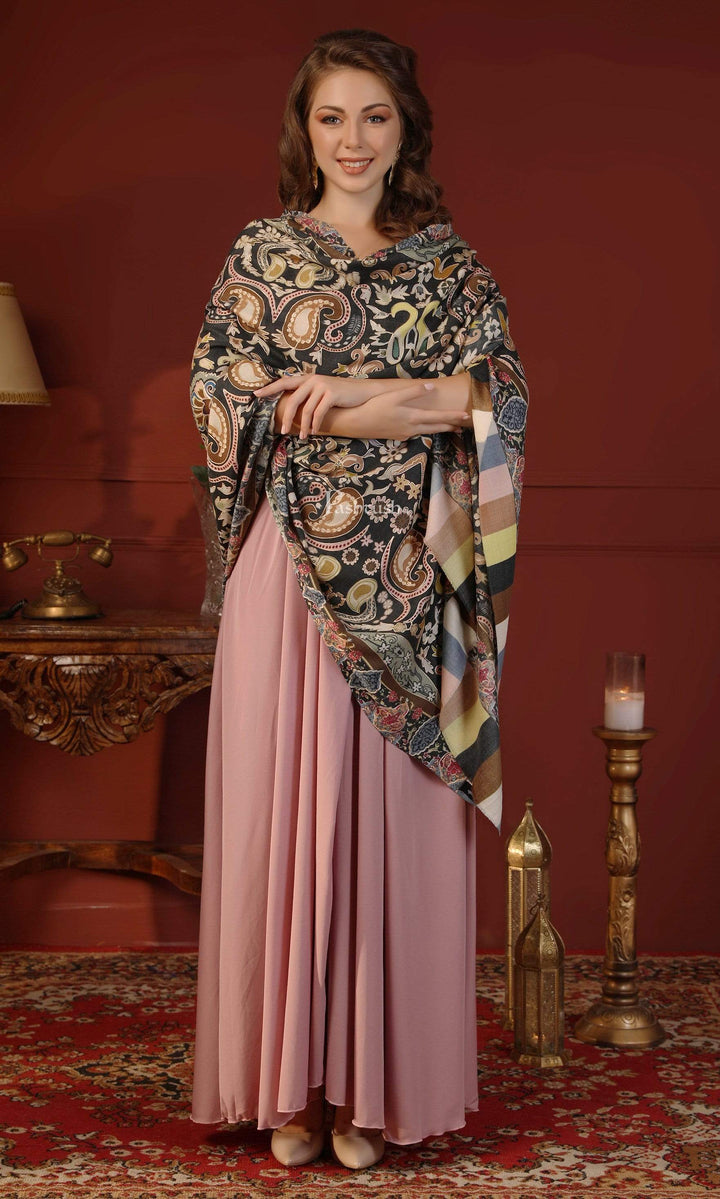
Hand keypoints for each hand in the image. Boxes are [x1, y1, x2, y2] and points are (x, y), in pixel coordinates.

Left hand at [255, 373, 371, 437]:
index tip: (255, 395)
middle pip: (293, 400)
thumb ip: (307, 396)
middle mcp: (312, 380)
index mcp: (307, 378)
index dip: (269, 388)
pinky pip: (318, 412)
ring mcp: (322, 386)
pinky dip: (315, 424)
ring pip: (306, 410)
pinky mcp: (332, 393)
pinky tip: (314, 431)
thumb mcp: (321, 392)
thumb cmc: (340, 395)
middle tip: (282, 430)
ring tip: (303, 436)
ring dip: (303, 426)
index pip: (284, 382)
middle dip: (286, 417)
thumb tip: (292, 409)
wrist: (362, 392)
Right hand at [349, 382, 471, 438]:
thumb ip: (413, 391)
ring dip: (441, 429)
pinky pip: (418, 433)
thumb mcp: (394, 396)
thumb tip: (431, 387)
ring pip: (428, 432)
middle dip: (451, 426)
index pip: (439, 418)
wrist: (358, 424)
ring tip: (452, 428)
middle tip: (464, 425)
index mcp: (414, 417)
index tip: (466, 416)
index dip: (453, 417)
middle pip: (437, 428)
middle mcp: (412, 428)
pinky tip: (427, 428)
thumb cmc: (375, 407)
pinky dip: (427, 431)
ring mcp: (406, 434)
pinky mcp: (399, 436)